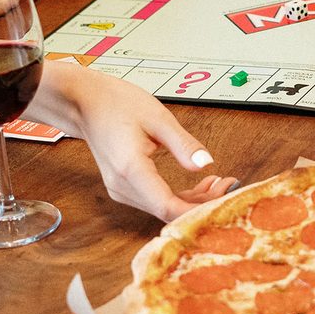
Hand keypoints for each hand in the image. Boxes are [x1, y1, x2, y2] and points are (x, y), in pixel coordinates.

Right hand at [30, 64, 236, 221]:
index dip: (200, 207)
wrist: (85, 102)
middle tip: (229, 183)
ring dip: (193, 199)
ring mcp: (121, 189)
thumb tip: (206, 164)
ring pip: (163, 208)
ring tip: (218, 181)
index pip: (168, 207)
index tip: (225, 194)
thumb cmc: (117, 104)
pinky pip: (156, 199)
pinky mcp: (124, 186)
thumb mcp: (159, 118)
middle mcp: (122, 187)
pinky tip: (200, 183)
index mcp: (130, 170)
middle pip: (168, 211)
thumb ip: (184, 144)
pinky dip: (180, 195)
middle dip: (202, 202)